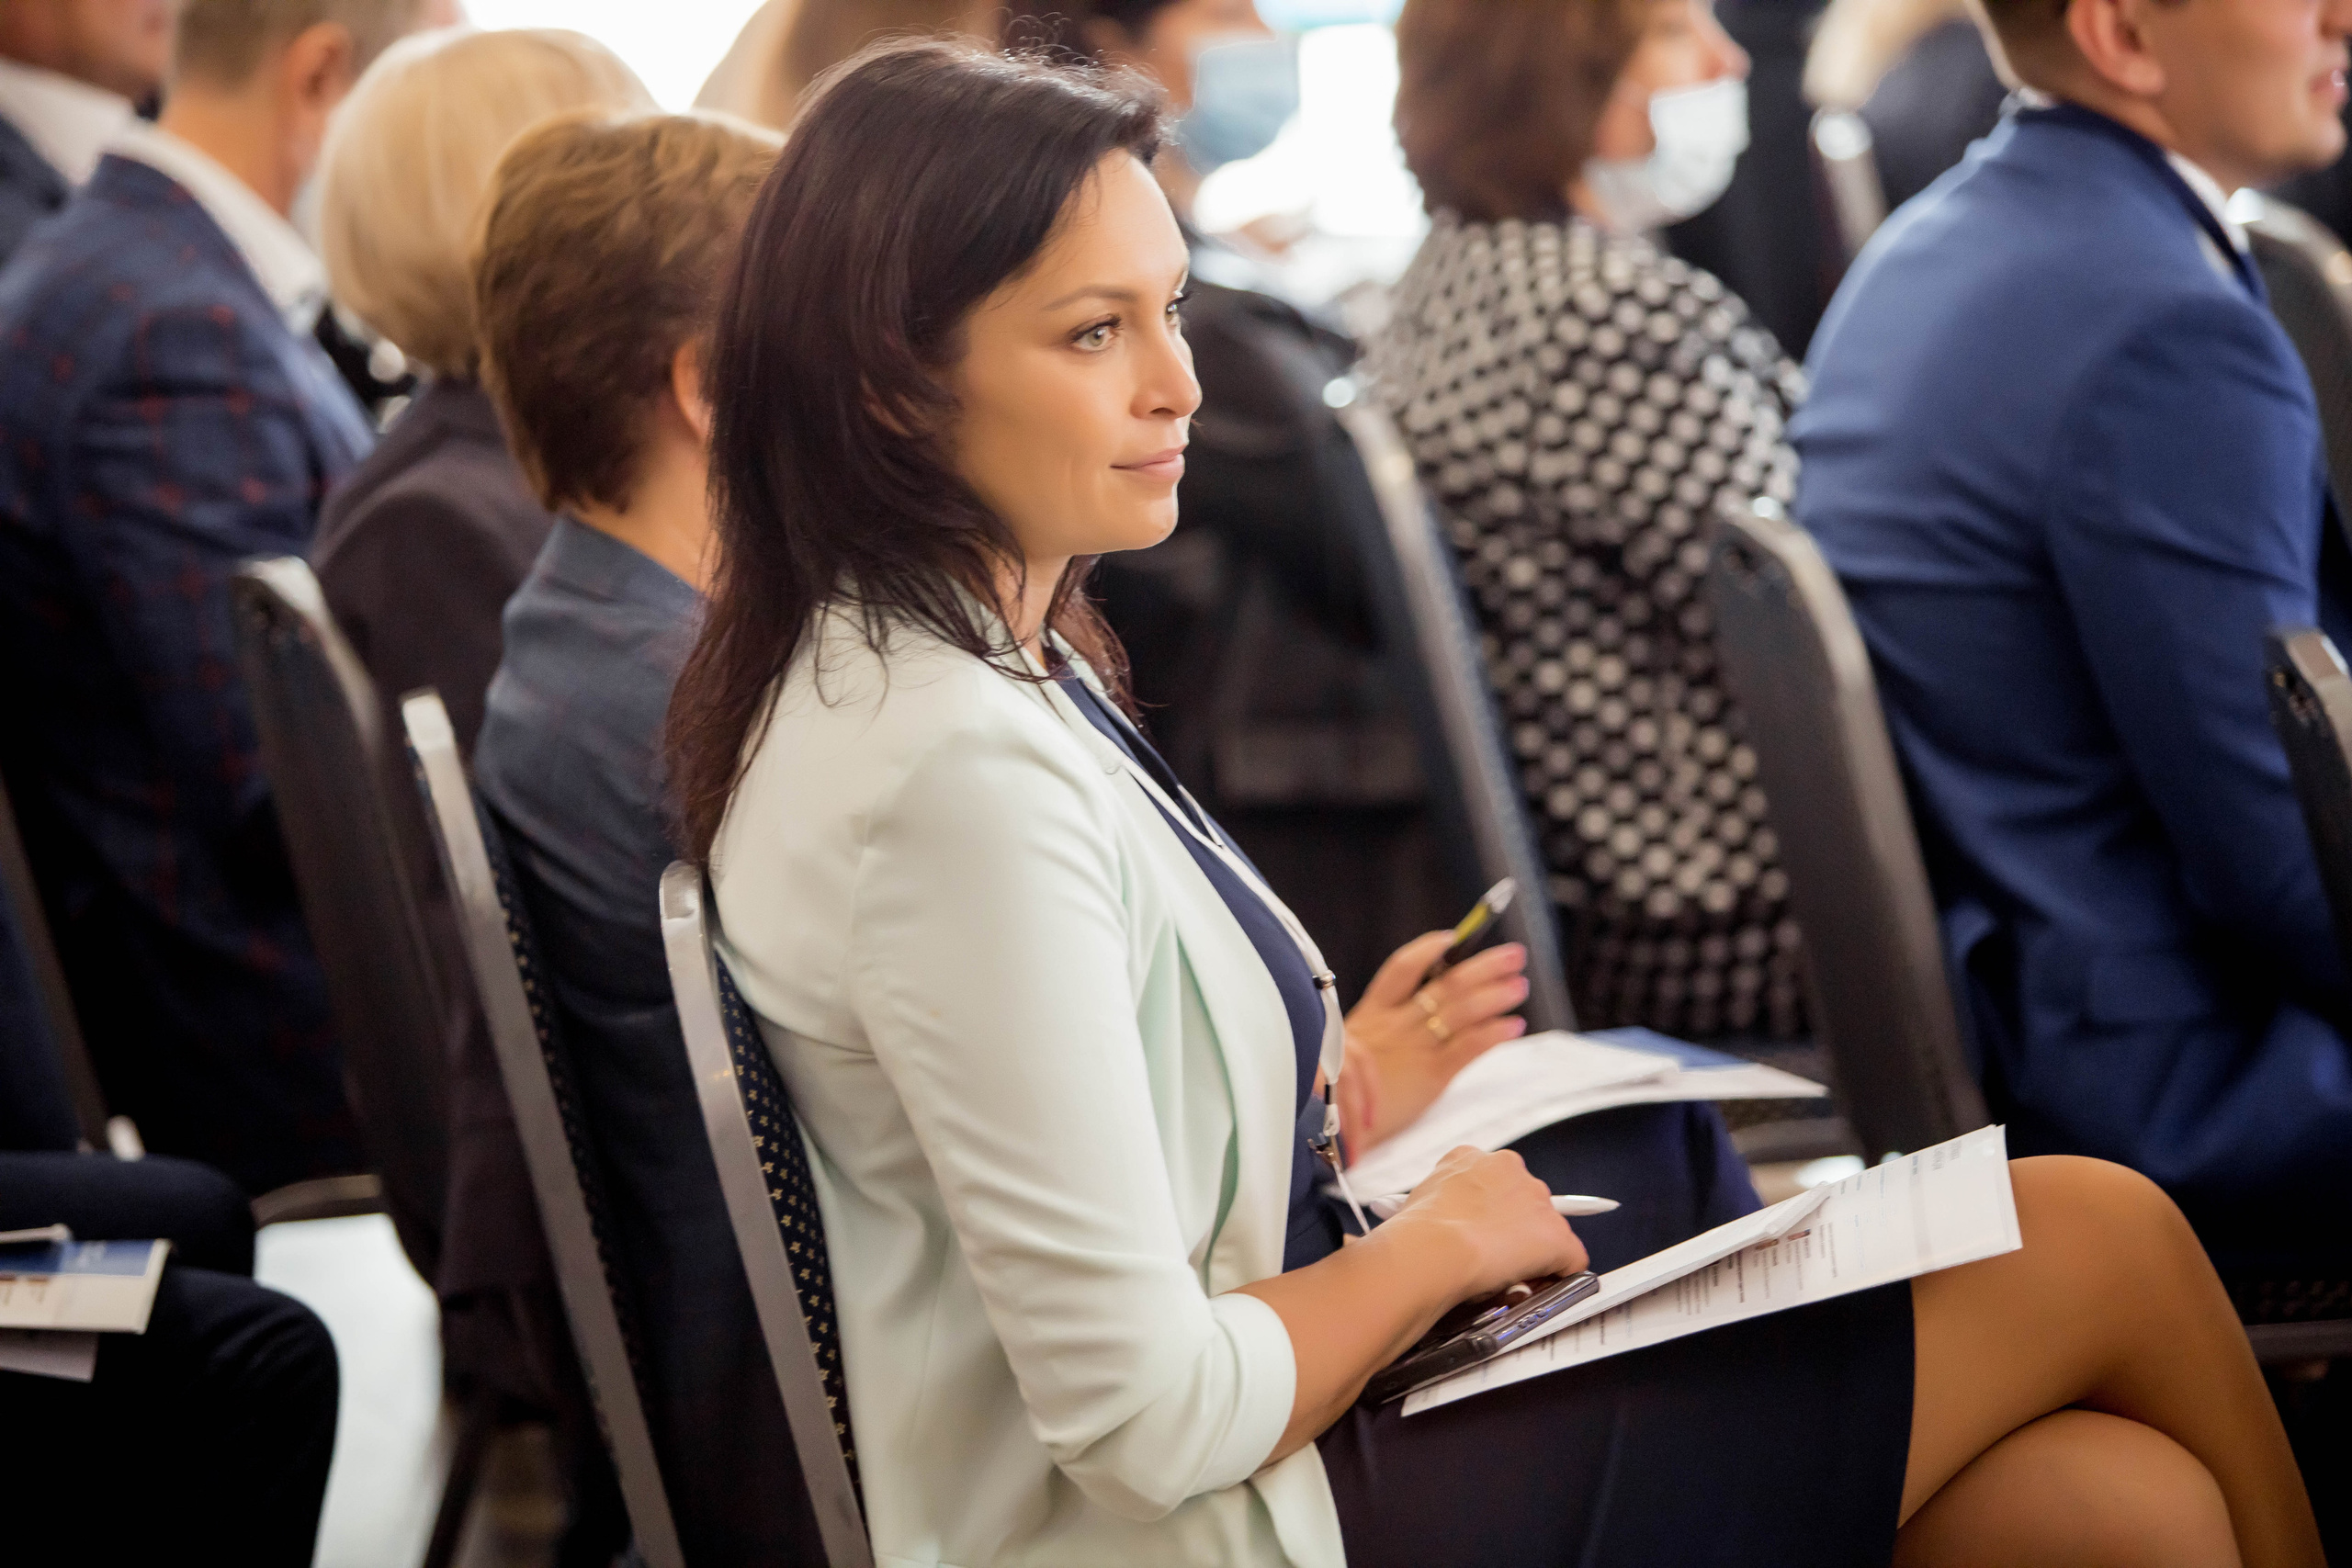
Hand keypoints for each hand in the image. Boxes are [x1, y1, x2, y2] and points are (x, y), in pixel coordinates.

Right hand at [1337, 931, 1528, 1153]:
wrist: (1333, 1131)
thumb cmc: (1338, 1100)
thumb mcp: (1345, 1054)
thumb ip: (1373, 1035)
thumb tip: (1406, 1023)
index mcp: (1371, 1015)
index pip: (1401, 969)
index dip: (1427, 950)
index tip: (1451, 939)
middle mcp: (1395, 1024)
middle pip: (1444, 984)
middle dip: (1482, 966)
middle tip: (1512, 955)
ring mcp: (1413, 1048)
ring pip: (1461, 1010)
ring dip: (1496, 995)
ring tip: (1518, 986)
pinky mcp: (1430, 1076)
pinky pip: (1468, 1046)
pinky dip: (1493, 1034)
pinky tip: (1512, 1026)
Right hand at [1377, 1145, 1587, 1299]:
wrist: (1433, 1248)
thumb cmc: (1414, 1232)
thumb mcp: (1416, 1201)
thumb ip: (1435, 1203)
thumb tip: (1433, 1221)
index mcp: (1470, 1158)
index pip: (1491, 1181)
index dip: (1487, 1210)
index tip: (1478, 1230)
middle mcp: (1509, 1168)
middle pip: (1523, 1201)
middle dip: (1512, 1228)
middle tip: (1491, 1256)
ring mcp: (1537, 1201)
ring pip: (1546, 1229)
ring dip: (1532, 1250)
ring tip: (1505, 1276)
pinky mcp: (1557, 1236)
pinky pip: (1570, 1258)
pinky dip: (1557, 1274)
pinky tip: (1535, 1285)